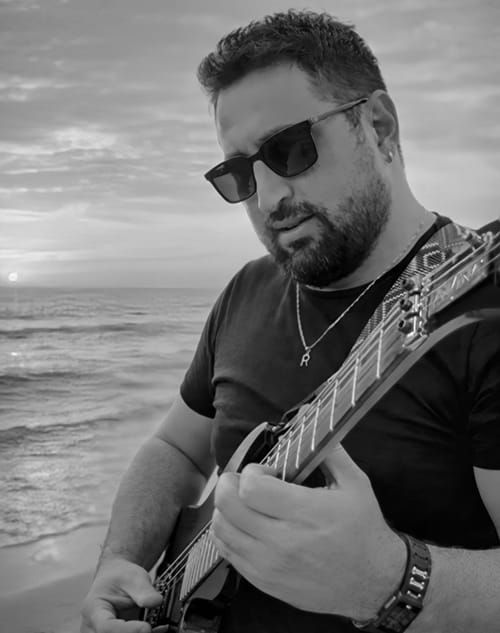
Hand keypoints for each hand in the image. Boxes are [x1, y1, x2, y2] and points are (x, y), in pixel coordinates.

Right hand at [80, 558, 161, 632]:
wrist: (115, 578)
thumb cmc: (120, 577)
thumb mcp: (133, 577)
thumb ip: (143, 590)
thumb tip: (155, 601)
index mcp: (94, 609)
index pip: (106, 627)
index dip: (127, 630)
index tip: (146, 627)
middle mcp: (94, 627)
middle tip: (152, 627)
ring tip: (158, 627)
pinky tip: (156, 629)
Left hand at [211, 444, 405, 620]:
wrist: (373, 582)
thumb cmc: (363, 529)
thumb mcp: (355, 484)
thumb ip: (330, 450)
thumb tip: (309, 416)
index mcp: (305, 513)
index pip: (250, 487)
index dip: (252, 472)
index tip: (267, 472)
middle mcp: (282, 541)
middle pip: (228, 505)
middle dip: (230, 484)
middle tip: (247, 482)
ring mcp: (268, 564)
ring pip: (221, 529)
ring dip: (226, 509)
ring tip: (245, 503)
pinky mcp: (263, 581)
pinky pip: (226, 552)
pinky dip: (227, 533)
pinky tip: (245, 525)